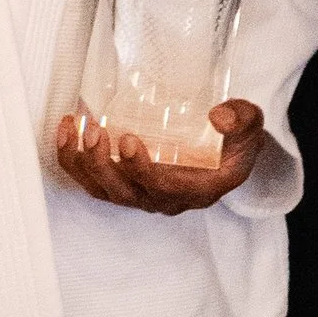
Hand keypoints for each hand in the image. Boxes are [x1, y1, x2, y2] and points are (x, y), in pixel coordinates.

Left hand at [54, 98, 264, 212]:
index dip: (141, 169)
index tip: (127, 139)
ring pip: (104, 191)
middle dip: (103, 164)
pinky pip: (93, 182)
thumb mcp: (250, 125)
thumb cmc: (235, 140)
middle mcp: (168, 199)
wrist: (228, 152)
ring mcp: (144, 196)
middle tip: (94, 131)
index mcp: (200, 189)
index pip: (164, 188)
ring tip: (73, 129)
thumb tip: (218, 117)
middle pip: (127, 193)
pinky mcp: (126, 186)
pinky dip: (75, 161)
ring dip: (82, 163)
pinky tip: (67, 132)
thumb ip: (240, 119)